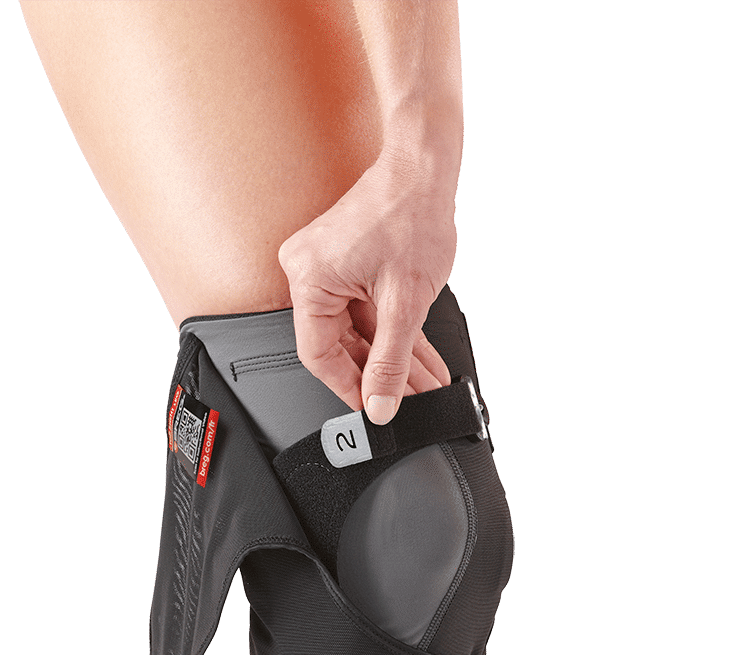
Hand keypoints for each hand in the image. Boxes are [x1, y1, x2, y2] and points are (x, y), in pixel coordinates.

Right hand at [278, 150, 456, 423]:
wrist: (425, 165)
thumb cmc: (411, 212)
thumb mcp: (405, 302)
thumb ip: (391, 361)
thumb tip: (380, 403)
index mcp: (309, 281)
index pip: (319, 356)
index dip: (349, 388)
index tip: (374, 409)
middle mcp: (309, 273)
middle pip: (342, 345)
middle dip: (383, 374)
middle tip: (411, 399)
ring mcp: (328, 267)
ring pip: (361, 331)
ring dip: (394, 357)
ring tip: (424, 383)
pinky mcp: (348, 263)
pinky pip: (367, 310)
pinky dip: (394, 333)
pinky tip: (419, 358)